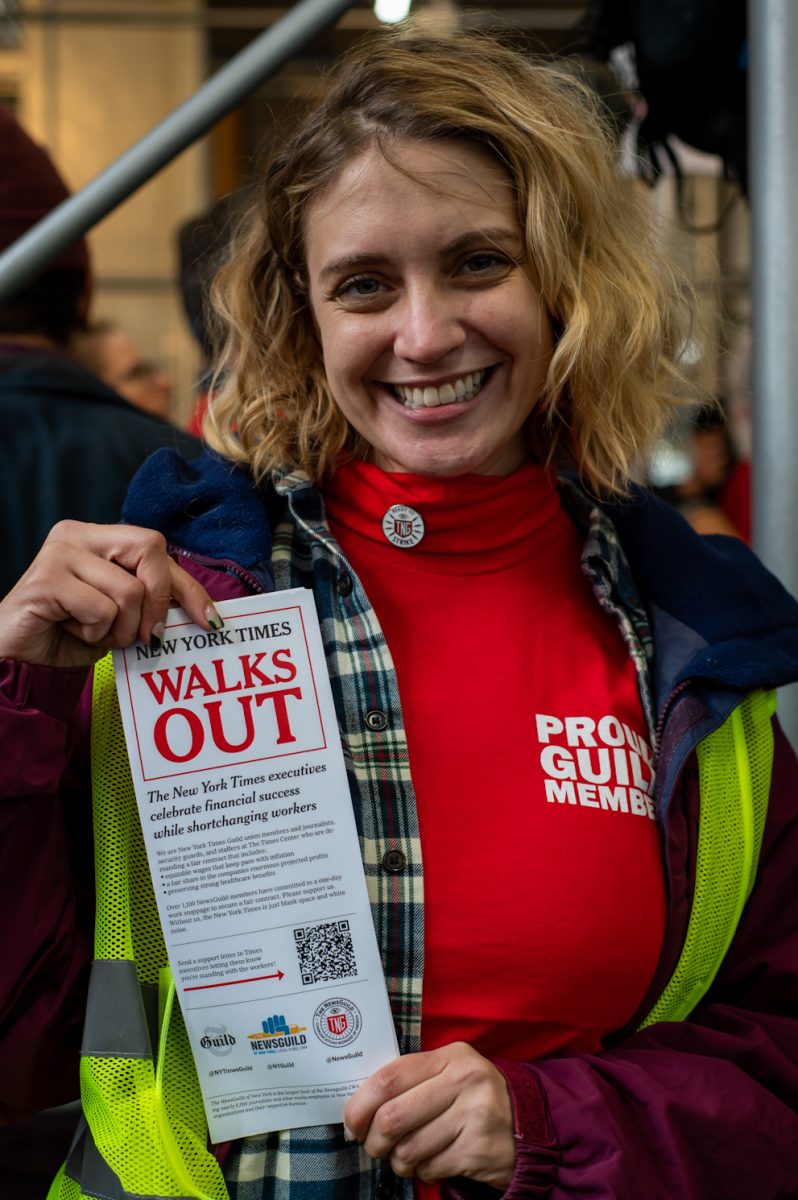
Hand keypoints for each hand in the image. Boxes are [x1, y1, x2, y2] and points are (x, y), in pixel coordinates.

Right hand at [0, 520, 218, 668]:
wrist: (18, 658)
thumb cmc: (69, 635)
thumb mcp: (122, 617)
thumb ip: (153, 603)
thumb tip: (204, 612)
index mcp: (100, 537)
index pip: (158, 549)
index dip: (188, 586)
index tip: (211, 619)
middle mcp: (78, 534)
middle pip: (151, 551)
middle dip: (157, 603)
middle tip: (145, 636)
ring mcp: (59, 552)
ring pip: (128, 590)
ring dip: (120, 629)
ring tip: (95, 634)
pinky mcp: (46, 578)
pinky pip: (101, 609)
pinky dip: (95, 633)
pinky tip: (71, 631)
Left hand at [343, 1042, 515, 1188]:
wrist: (527, 1125)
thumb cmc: (471, 1098)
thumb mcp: (448, 1074)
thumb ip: (410, 1082)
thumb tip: (359, 1110)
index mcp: (450, 1056)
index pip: (390, 1077)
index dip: (361, 1104)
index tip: (353, 1123)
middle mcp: (465, 1080)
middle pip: (393, 1117)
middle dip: (374, 1141)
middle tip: (375, 1147)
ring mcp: (476, 1116)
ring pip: (409, 1149)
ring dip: (399, 1161)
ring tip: (406, 1157)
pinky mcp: (481, 1150)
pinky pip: (431, 1168)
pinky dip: (423, 1172)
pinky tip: (433, 1162)